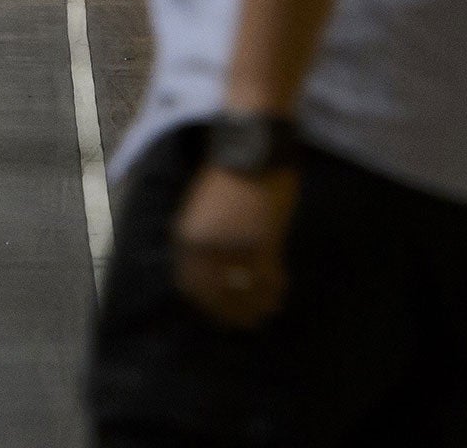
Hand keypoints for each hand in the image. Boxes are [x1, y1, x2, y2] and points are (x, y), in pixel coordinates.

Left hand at [173, 164, 299, 327]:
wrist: (250, 144)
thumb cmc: (225, 173)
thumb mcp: (200, 209)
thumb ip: (204, 241)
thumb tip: (213, 272)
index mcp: (185, 237)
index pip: (191, 286)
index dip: (207, 305)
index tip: (219, 315)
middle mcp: (205, 247)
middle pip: (217, 294)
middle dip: (232, 311)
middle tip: (247, 321)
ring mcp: (235, 246)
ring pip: (245, 289)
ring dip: (256, 303)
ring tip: (267, 311)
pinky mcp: (263, 242)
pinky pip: (268, 277)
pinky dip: (274, 287)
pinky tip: (281, 290)